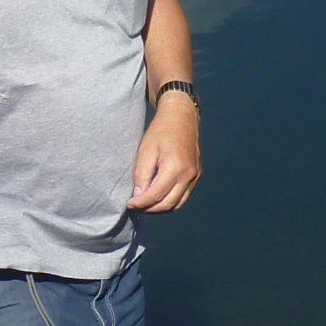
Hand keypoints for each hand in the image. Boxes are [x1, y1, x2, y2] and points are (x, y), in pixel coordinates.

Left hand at [127, 93, 200, 211]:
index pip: (156, 195)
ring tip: (145, 204)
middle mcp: (188, 175)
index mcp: (175, 167)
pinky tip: (158, 197)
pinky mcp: (197, 176)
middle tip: (135, 206)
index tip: (129, 204)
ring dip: (160, 208)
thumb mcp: (145, 150)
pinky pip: (183, 196)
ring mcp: (195, 176)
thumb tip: (139, 196)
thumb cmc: (161, 130)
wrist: (182, 117)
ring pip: (177, 204)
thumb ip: (142, 175)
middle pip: (168, 204)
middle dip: (149, 209)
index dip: (141, 203)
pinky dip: (170, 201)